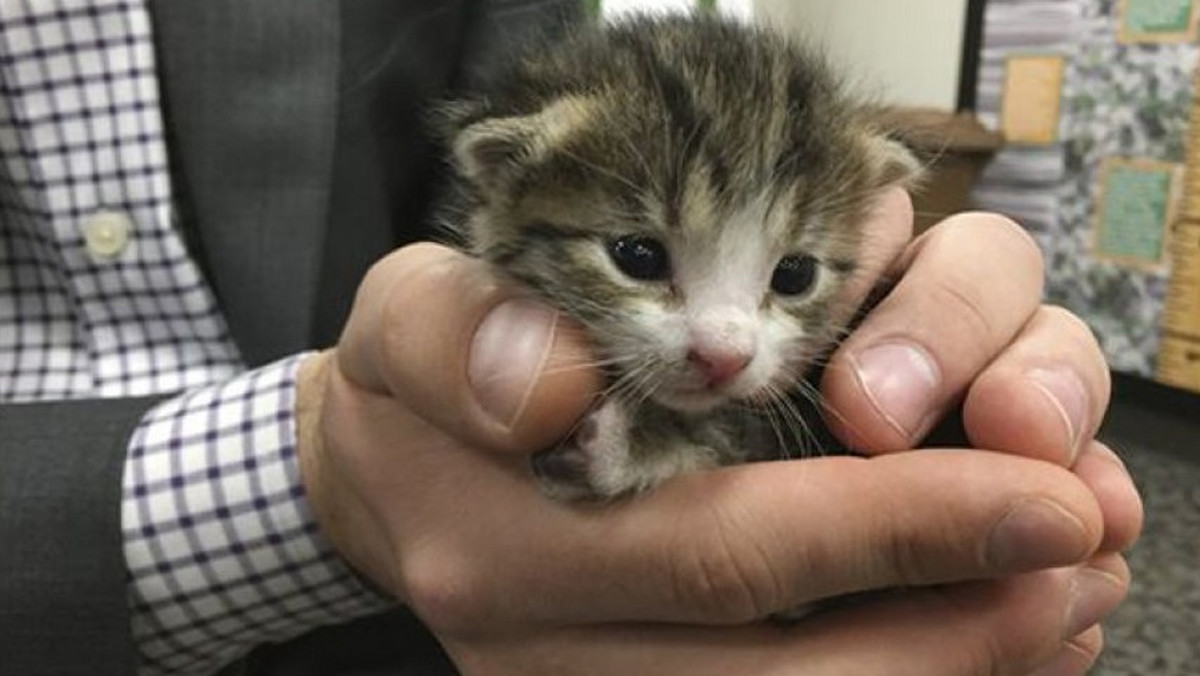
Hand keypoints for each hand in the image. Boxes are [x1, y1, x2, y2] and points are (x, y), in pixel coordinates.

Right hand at [296, 209, 1138, 674]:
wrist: (383, 480)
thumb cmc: (416, 385)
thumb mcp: (404, 319)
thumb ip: (459, 337)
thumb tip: (549, 388)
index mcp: (501, 546)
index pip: (722, 553)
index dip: (891, 527)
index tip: (1037, 494)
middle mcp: (543, 654)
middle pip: (781, 670)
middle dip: (955, 620)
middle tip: (1083, 558)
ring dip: (948, 669)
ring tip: (1062, 604)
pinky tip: (973, 642)